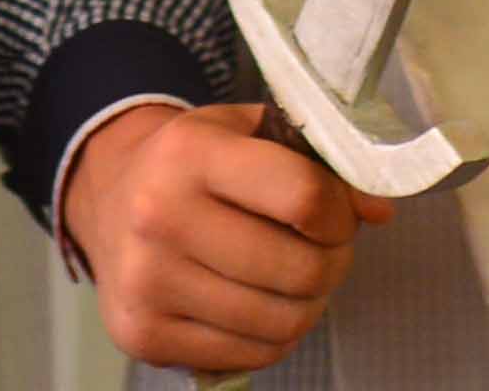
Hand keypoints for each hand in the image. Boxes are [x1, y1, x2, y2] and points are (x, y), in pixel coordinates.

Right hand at [60, 100, 396, 378]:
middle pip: (299, 268)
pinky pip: (251, 354)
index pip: (303, 197)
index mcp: (188, 153)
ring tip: (299, 277)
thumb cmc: (193, 164)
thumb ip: (317, 161)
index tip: (339, 212)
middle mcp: (158, 218)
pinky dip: (275, 335)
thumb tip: (379, 212)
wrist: (109, 202)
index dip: (341, 211)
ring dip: (310, 303)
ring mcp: (148, 284)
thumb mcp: (248, 133)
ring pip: (282, 320)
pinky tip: (263, 302)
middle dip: (333, 262)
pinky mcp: (144, 336)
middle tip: (327, 250)